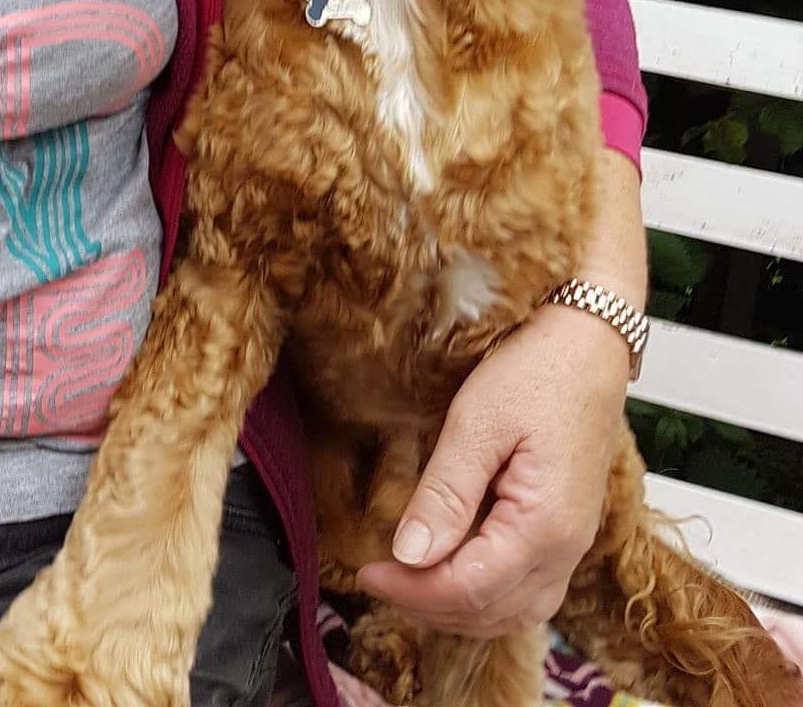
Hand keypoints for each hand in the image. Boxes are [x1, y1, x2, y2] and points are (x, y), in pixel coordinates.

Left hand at [356, 304, 628, 637]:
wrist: (591, 343)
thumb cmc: (537, 370)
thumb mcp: (478, 422)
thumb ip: (445, 493)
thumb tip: (408, 556)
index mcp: (545, 527)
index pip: (469, 589)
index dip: (412, 590)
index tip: (366, 572)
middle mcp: (567, 550)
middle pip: (492, 612)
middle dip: (428, 606)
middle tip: (377, 579)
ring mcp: (573, 544)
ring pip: (514, 612)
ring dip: (459, 609)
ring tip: (408, 584)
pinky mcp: (568, 531)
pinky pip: (529, 590)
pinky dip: (487, 596)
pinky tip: (453, 573)